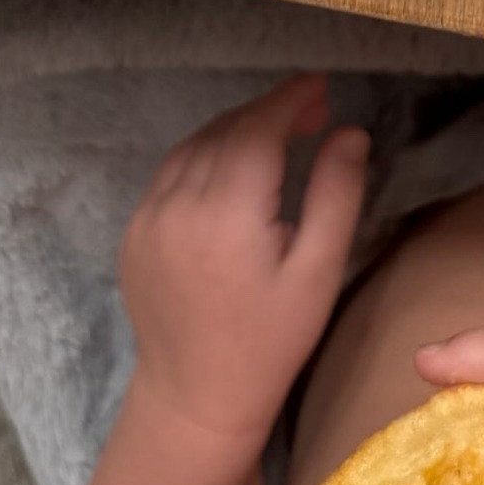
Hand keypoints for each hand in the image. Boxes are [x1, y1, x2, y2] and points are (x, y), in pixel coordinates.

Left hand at [121, 73, 367, 449]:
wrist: (196, 398)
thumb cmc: (270, 339)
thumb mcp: (318, 271)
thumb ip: (335, 194)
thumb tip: (349, 131)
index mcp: (226, 213)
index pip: (257, 129)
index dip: (290, 100)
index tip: (321, 86)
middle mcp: (178, 204)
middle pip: (226, 131)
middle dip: (269, 111)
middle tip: (313, 112)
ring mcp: (147, 218)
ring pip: (196, 146)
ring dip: (237, 129)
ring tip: (278, 133)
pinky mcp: (134, 232)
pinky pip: (172, 172)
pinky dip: (206, 154)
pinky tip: (233, 166)